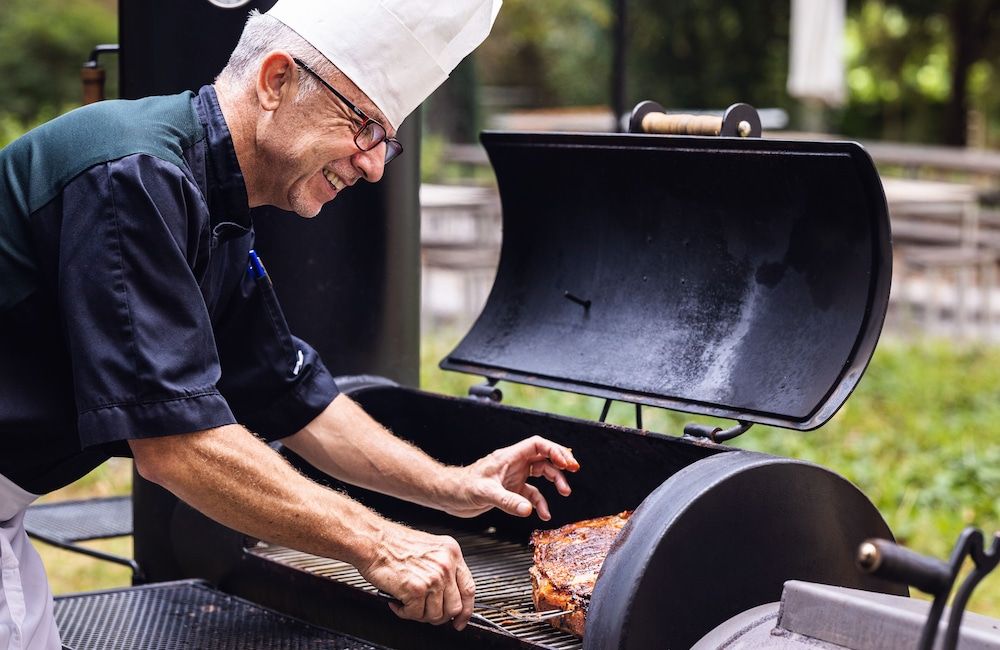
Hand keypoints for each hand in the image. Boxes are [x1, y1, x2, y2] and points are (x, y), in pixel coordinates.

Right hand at [361, 521, 475, 629]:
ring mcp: (433, 578)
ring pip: (435, 615)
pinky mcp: (416, 590)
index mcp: (452, 553)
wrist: (373, 541)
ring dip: (419, 614)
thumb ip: (443, 568)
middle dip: (439, 616)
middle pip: (455, 607)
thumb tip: (447, 595)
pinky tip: (397, 601)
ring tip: (408, 603)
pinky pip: (415, 615)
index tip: (460, 620)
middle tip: (425, 612)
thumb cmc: (394, 544)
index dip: (466, 610)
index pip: (469, 589)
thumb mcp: (430, 549)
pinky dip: (404, 613)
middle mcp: (446, 565)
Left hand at [445, 435, 579, 520]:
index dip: (554, 450)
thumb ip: (508, 501)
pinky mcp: (511, 491)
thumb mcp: (485, 493)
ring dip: (554, 483)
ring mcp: (513, 477)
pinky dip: (539, 503)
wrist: (449, 496)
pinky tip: (543, 514)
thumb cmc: (461, 487)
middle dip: (560, 464)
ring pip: (541, 475)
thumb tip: (528, 509)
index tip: (567, 462)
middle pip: (544, 458)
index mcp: (509, 457)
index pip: (537, 445)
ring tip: (564, 493)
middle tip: (573, 472)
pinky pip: (531, 494)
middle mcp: (514, 464)